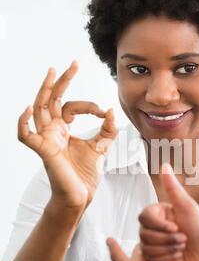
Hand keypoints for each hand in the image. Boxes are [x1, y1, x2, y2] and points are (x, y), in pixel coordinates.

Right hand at [18, 61, 116, 209]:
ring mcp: (46, 139)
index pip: (71, 107)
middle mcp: (52, 131)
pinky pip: (26, 136)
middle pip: (52, 100)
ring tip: (52, 72)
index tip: (105, 112)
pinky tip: (29, 109)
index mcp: (63, 129)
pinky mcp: (43, 151)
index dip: (89, 105)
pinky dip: (23, 123)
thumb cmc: (85, 174)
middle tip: (73, 64)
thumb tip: (112, 110)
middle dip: (62, 81)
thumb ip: (108, 130)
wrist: (80, 196)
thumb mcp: (101, 147)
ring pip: (39, 109)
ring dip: (45, 90)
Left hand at [106, 239, 191, 260]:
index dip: (152, 231)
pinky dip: (182, 250)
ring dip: (175, 242)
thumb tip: (108, 239)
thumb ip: (118, 256)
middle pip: (158, 242)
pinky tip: (188, 245)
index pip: (145, 240)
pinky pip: (178, 256)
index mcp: (139, 260)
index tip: (160, 225)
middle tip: (175, 231)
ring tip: (183, 238)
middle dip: (166, 236)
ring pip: (169, 247)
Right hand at [139, 164, 198, 260]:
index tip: (175, 227)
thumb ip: (173, 187)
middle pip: (144, 234)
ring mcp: (151, 242)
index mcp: (156, 213)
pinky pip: (151, 259)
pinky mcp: (153, 257)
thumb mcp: (187, 205)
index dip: (159, 225)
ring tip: (182, 245)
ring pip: (147, 247)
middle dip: (167, 239)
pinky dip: (167, 258)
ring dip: (169, 248)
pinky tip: (178, 254)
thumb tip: (164, 165)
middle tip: (184, 238)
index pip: (144, 217)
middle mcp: (151, 227)